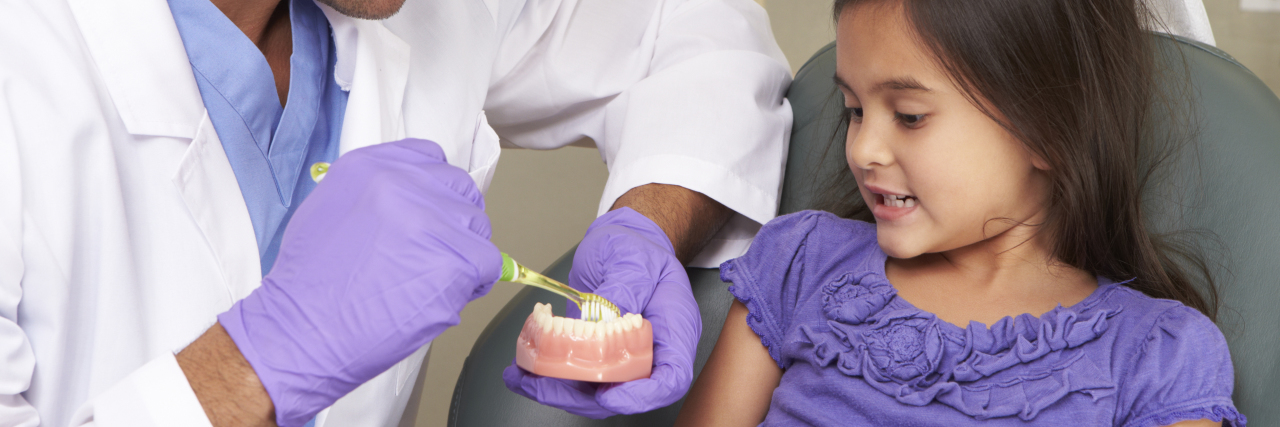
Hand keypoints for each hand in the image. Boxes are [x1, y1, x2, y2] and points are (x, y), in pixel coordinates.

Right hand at [217, 138, 501, 426]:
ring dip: (463, 253)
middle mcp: (404, 184)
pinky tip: (444, 294)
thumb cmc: (311, 283)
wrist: (303, 329)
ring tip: (429, 278)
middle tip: (433, 253)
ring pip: (477, 227)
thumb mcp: (330, 207)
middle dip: (453, 222)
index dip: (436, 192)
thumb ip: (376, 192)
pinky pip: (489, 263)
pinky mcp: (454, 259)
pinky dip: (475, 281)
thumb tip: (417, 200)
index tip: (432, 213)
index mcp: (372, 166)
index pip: (431, 160)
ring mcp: (432, 220)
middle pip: (460, 190)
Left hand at [503, 207, 700, 417]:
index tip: (607, 394)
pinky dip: (550, 377)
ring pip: (596, 390)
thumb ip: (623, 290)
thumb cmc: (638, 247)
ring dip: (558, 389)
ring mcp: (624, 355)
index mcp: (674, 328)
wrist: (622, 241)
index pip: (671, 377)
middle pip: (626, 391)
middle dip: (582, 394)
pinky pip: (579, 375)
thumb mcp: (633, 259)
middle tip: (543, 382)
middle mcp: (652, 349)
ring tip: (523, 377)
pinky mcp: (599, 354)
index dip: (642, 395)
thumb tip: (604, 322)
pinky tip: (523, 369)